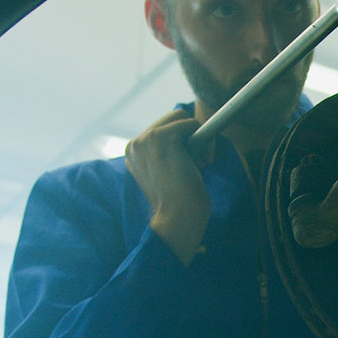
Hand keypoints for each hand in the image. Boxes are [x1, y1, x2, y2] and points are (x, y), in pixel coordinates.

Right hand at [124, 108, 210, 266]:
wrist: (177, 218)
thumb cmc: (179, 204)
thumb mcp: (168, 174)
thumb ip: (170, 154)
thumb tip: (197, 133)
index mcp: (133, 153)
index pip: (162, 130)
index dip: (180, 143)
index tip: (182, 166)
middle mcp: (135, 143)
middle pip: (172, 120)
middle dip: (189, 138)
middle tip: (191, 166)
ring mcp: (147, 138)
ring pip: (182, 119)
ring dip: (197, 140)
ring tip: (193, 167)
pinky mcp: (163, 136)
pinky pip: (193, 124)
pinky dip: (204, 141)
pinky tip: (198, 164)